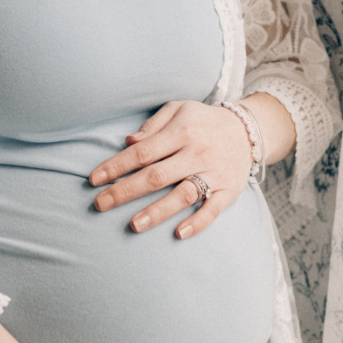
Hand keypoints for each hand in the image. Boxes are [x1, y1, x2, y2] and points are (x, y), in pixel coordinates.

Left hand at [89, 99, 254, 238]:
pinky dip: (198, 222)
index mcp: (181, 131)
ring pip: (183, 195)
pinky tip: (179, 233)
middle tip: (99, 204)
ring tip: (133, 225)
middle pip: (156, 176)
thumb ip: (153, 126)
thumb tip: (128, 142)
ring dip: (157, 211)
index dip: (116, 166)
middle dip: (125, 191)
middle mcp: (197, 152)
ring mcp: (214, 173)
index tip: (94, 180)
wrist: (248, 129)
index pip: (142, 152)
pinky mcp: (228, 190)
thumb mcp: (178, 110)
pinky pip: (213, 209)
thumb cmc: (203, 121)